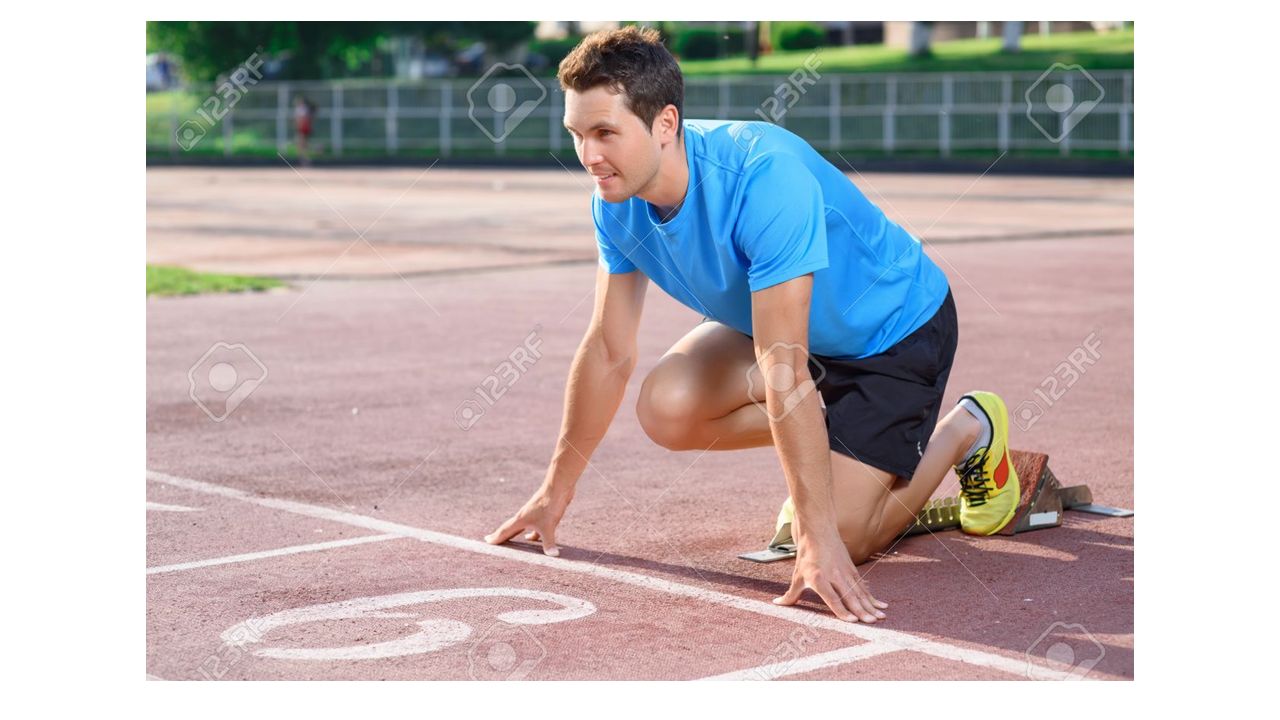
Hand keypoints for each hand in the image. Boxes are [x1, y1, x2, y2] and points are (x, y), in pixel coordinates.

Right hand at [485, 486, 570, 556]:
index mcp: (521, 519)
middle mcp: (524, 517)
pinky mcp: (542, 513)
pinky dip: (532, 534)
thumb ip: (548, 542)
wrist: (559, 487)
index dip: (496, 537)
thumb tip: (552, 556)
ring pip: (521, 528)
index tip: (487, 541)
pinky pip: (534, 527)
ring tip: (510, 542)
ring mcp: (533, 514)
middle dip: (501, 536)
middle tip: (491, 540)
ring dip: (515, 535)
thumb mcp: (548, 526)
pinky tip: (532, 539)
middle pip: (510, 528)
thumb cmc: (550, 505)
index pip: (505, 531)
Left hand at [773, 531, 887, 622]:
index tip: (853, 621)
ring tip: (881, 617)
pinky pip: (863, 586)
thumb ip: (791, 593)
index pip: (833, 598)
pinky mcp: (852, 569)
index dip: (842, 611)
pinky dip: (872, 597)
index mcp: (819, 578)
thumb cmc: (807, 554)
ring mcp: (845, 572)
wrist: (819, 530)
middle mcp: (834, 576)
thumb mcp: (797, 574)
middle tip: (872, 622)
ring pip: (860, 592)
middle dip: (862, 611)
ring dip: (871, 606)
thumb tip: (778, 604)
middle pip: (850, 596)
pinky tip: (881, 605)